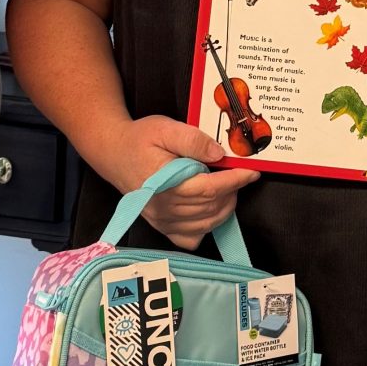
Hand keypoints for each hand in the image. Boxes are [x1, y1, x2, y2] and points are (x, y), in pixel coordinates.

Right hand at [110, 114, 258, 250]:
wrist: (114, 153)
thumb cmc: (140, 139)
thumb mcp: (165, 128)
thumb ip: (193, 140)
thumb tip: (218, 154)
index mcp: (165, 183)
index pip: (210, 188)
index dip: (235, 180)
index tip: (252, 171)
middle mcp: (163, 208)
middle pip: (211, 207)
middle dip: (233, 191)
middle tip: (240, 174)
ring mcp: (162, 221)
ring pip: (206, 223)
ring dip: (225, 207)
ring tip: (229, 188)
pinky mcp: (163, 227)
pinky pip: (192, 238)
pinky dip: (208, 226)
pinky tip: (210, 208)